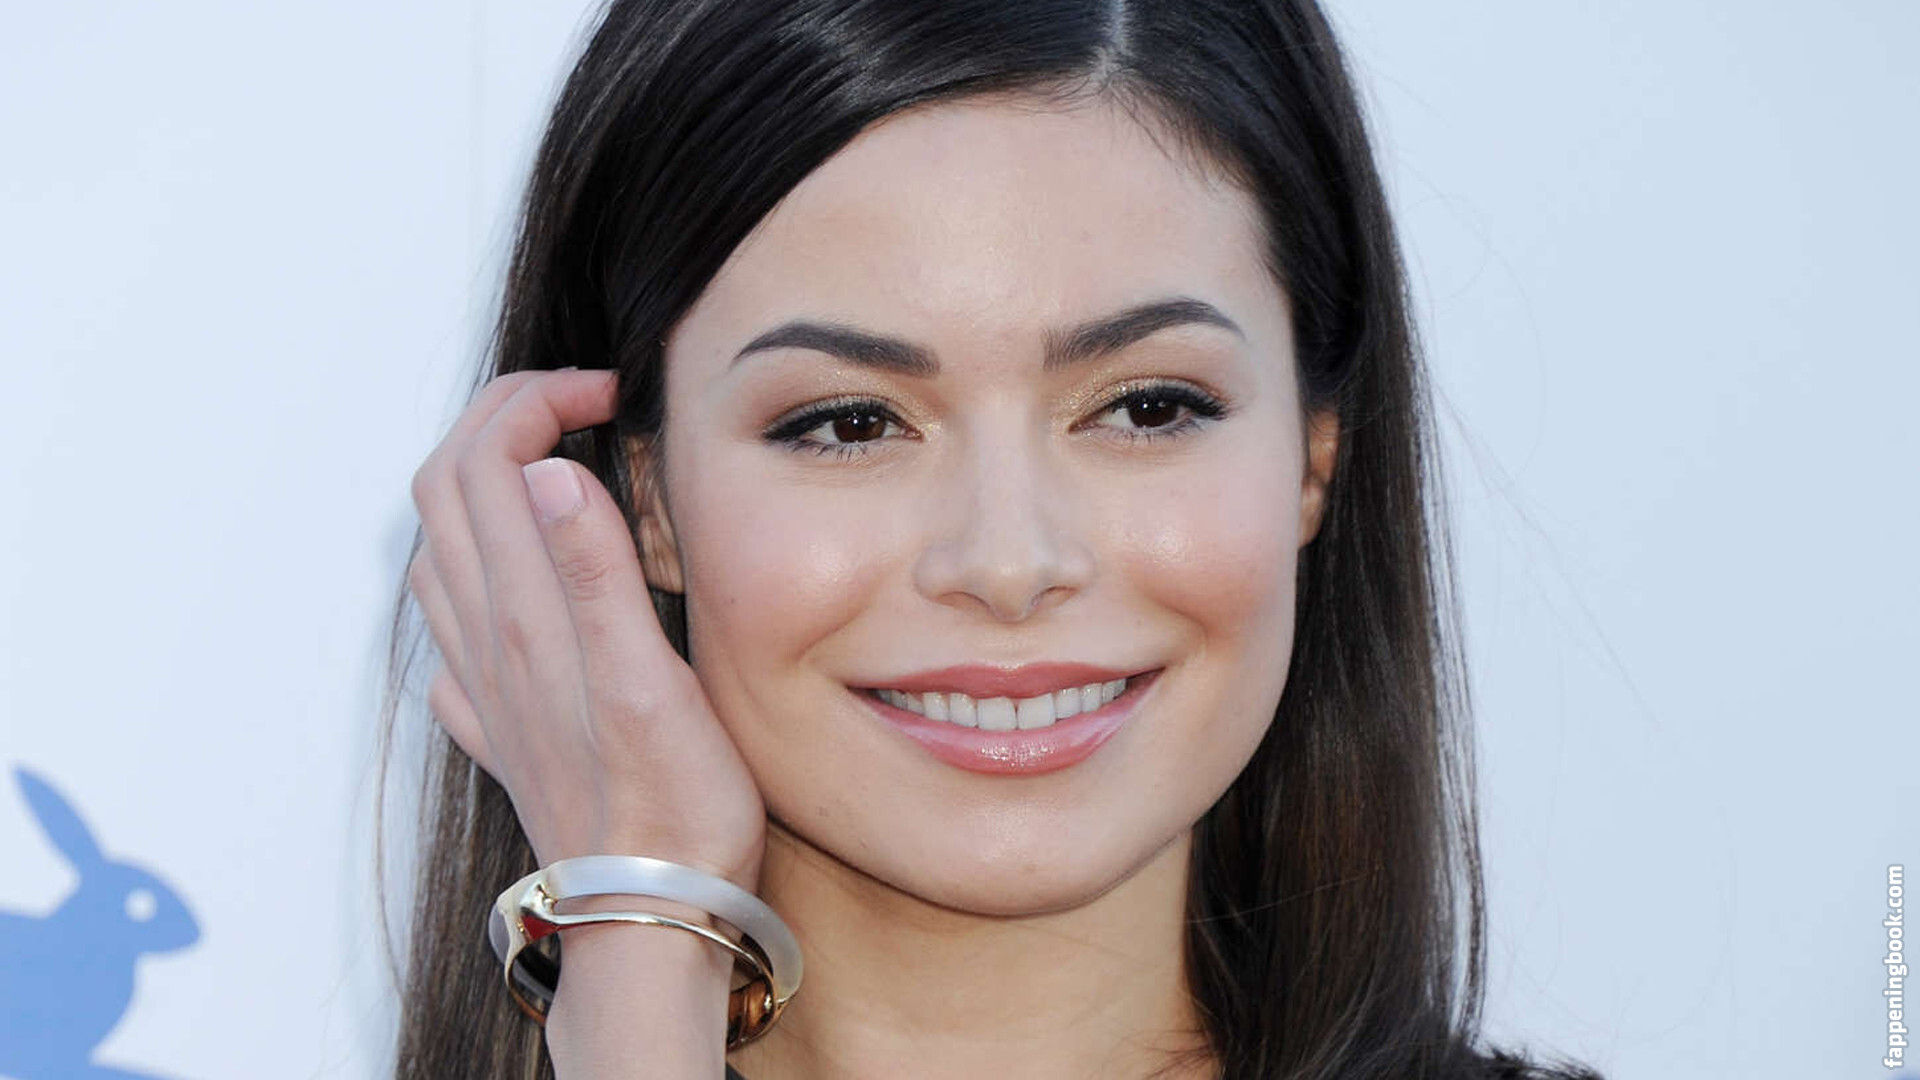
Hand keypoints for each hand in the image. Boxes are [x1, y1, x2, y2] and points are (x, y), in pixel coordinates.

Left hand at [405, 368, 764, 889]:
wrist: (647, 914)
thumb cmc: (672, 808)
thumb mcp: (651, 680)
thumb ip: (594, 570)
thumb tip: (545, 466)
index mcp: (526, 616)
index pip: (488, 462)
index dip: (537, 402)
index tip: (609, 394)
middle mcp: (488, 642)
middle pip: (448, 490)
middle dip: (499, 418)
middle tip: (576, 402)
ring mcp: (485, 685)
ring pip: (440, 552)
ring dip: (478, 483)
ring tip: (547, 463)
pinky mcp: (500, 723)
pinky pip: (452, 626)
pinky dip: (474, 570)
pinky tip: (518, 581)